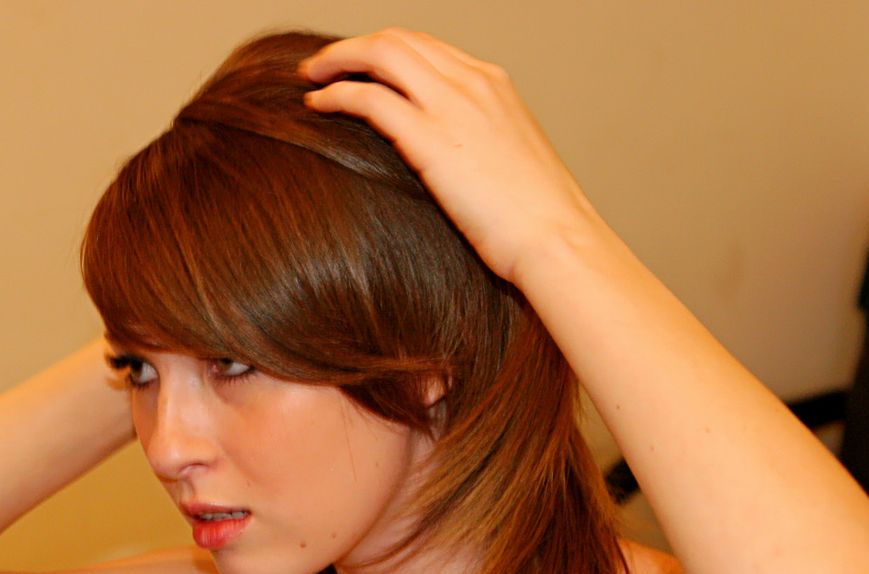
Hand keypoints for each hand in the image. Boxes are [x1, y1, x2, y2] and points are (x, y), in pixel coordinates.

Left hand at [299, 28, 606, 285]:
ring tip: (311, 76)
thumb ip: (475, 145)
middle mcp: (472, 83)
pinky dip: (337, 94)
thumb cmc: (537, 219)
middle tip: (323, 65)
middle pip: (399, 39)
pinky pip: (369, 98)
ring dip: (338, 59)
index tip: (360, 66)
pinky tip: (317, 104)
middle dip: (354, 46)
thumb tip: (449, 160)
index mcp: (494, 85)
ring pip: (381, 54)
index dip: (387, 51)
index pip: (429, 47)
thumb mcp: (509, 163)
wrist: (556, 239)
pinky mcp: (430, 138)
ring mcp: (452, 106)